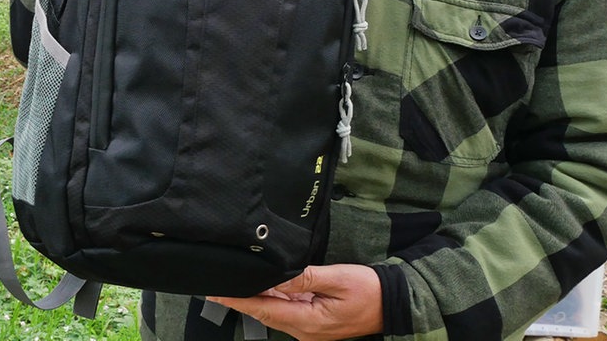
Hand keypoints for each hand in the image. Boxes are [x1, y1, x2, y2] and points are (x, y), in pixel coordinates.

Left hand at [208, 264, 382, 340]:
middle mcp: (303, 331)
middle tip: (216, 284)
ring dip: (255, 298)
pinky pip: (287, 310)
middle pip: (265, 312)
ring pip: (275, 311)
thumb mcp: (338, 278)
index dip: (238, 300)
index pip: (264, 309)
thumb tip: (279, 274)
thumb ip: (307, 278)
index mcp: (307, 322)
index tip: (216, 291)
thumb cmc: (367, 289)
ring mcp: (308, 329)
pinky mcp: (313, 323)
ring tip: (233, 283)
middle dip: (240, 299)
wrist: (391, 304)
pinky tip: (262, 286)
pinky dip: (272, 298)